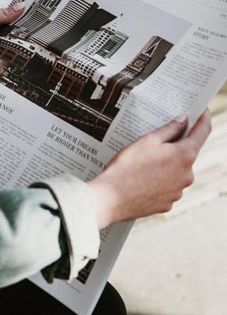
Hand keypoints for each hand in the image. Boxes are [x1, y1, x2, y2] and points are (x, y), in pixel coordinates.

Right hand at [88, 111, 211, 228]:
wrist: (110, 198)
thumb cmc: (127, 166)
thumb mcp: (147, 140)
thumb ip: (169, 129)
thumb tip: (183, 121)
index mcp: (185, 155)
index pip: (203, 131)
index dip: (203, 118)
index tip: (202, 110)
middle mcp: (187, 175)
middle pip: (187, 154)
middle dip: (176, 146)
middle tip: (158, 141)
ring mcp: (178, 192)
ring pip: (176, 172)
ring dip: (167, 165)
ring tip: (144, 163)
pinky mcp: (168, 204)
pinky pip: (167, 187)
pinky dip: (159, 181)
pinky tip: (143, 179)